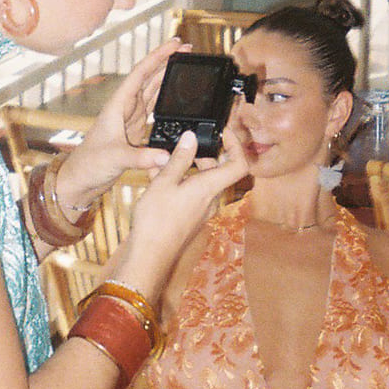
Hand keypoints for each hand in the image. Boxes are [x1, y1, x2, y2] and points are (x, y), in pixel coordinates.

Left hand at [57, 40, 185, 209]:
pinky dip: (166, 101)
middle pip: (149, 78)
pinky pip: (154, 110)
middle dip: (167, 63)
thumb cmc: (89, 164)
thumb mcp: (116, 158)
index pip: (141, 73)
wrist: (81, 179)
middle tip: (188, 51)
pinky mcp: (135, 132)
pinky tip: (177, 99)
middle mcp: (124, 108)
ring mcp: (130, 119)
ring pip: (153, 92)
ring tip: (186, 67)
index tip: (175, 45)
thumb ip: (142, 157)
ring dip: (168, 79)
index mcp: (118, 105)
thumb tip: (167, 156)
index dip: (159, 56)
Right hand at [114, 123, 248, 286]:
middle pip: (218, 170)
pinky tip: (156, 177)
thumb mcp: (164, 182)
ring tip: (163, 160)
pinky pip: (191, 193)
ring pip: (201, 181)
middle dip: (203, 154)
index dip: (235, 145)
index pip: (239, 164)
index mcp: (209, 187)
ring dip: (186, 167)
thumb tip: (191, 137)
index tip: (222, 133)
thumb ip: (179, 158)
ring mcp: (201, 209)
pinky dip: (179, 181)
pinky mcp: (190, 217)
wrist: (150, 255)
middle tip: (185, 144)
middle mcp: (211, 199)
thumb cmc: (157, 221)